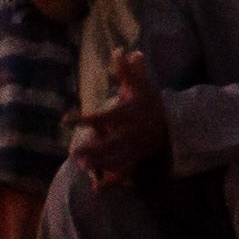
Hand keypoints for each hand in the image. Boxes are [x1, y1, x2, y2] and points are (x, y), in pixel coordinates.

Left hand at [74, 46, 168, 181]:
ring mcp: (132, 148)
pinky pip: (123, 173)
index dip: (83, 120)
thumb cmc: (151, 103)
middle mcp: (128, 134)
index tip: (65, 120)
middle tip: (73, 154)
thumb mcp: (140, 85)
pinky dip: (110, 183)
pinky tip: (96, 190)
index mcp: (125, 115)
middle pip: (108, 144)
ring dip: (98, 164)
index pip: (101, 117)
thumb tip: (120, 48)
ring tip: (81, 167)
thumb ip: (128, 70)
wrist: (173, 123)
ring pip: (114, 159)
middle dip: (91, 150)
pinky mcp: (135, 159)